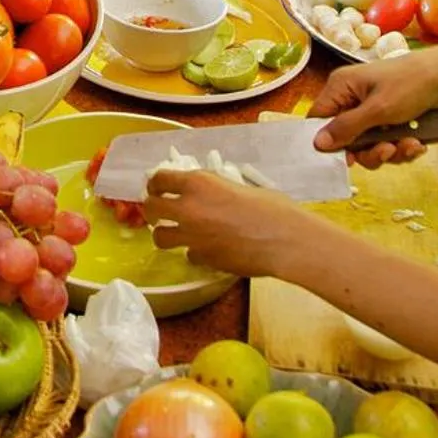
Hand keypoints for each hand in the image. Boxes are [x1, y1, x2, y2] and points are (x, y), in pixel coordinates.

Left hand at [145, 169, 309, 279]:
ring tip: (175, 234)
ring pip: (159, 237)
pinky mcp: (203, 258)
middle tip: (159, 212)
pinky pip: (188, 255)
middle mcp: (188, 208)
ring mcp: (193, 236)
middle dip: (151, 209)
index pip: (160, 179)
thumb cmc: (273, 207)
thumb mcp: (239, 186)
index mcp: (198, 183)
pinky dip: (195, 253)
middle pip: (151, 208)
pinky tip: (208, 250)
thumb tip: (207, 193)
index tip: (157, 188)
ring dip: (165, 234)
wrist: (286, 240)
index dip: (155, 184)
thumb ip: (215, 189)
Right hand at [308, 45, 437, 164]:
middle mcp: (353, 99)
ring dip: (390, 151)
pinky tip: (417, 144)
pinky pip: (386, 142)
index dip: (329, 141)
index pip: (319, 119)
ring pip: (368, 144)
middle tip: (388, 152)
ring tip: (410, 145)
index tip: (346, 159)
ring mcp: (373, 110)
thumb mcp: (378, 109)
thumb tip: (316, 144)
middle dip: (369, 150)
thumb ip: (346, 128)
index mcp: (342, 87)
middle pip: (346, 138)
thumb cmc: (411, 84)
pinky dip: (402, 147)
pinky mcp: (391, 120)